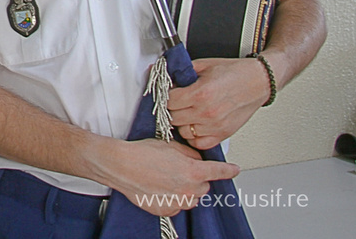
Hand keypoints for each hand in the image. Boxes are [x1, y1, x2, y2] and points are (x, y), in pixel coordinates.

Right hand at [107, 138, 239, 216]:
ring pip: (191, 197)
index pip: (219, 172)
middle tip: (178, 169)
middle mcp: (189, 189)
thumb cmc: (141, 153)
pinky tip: (159, 188)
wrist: (121, 166)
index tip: (234, 170)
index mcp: (193, 171)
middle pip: (203, 186)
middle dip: (196, 178)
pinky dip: (172, 198)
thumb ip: (190, 154)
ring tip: (165, 178)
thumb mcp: (170, 145)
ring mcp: (178, 202)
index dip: (229, 170)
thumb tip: (196, 159)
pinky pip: (177, 206)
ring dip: (185, 189)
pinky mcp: (166, 210)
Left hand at [168, 57, 270, 149]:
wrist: (259, 81)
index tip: (170, 94)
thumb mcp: (204, 65)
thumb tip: (166, 76)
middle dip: (172, 109)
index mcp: (200, 93)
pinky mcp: (223, 134)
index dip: (166, 96)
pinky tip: (196, 125)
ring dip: (182, 123)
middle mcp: (207, 112)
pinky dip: (194, 136)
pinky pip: (200, 143)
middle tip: (177, 102)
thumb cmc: (235, 72)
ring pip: (183, 132)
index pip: (169, 102)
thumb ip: (182, 72)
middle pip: (173, 118)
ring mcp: (215, 126)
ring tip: (187, 113)